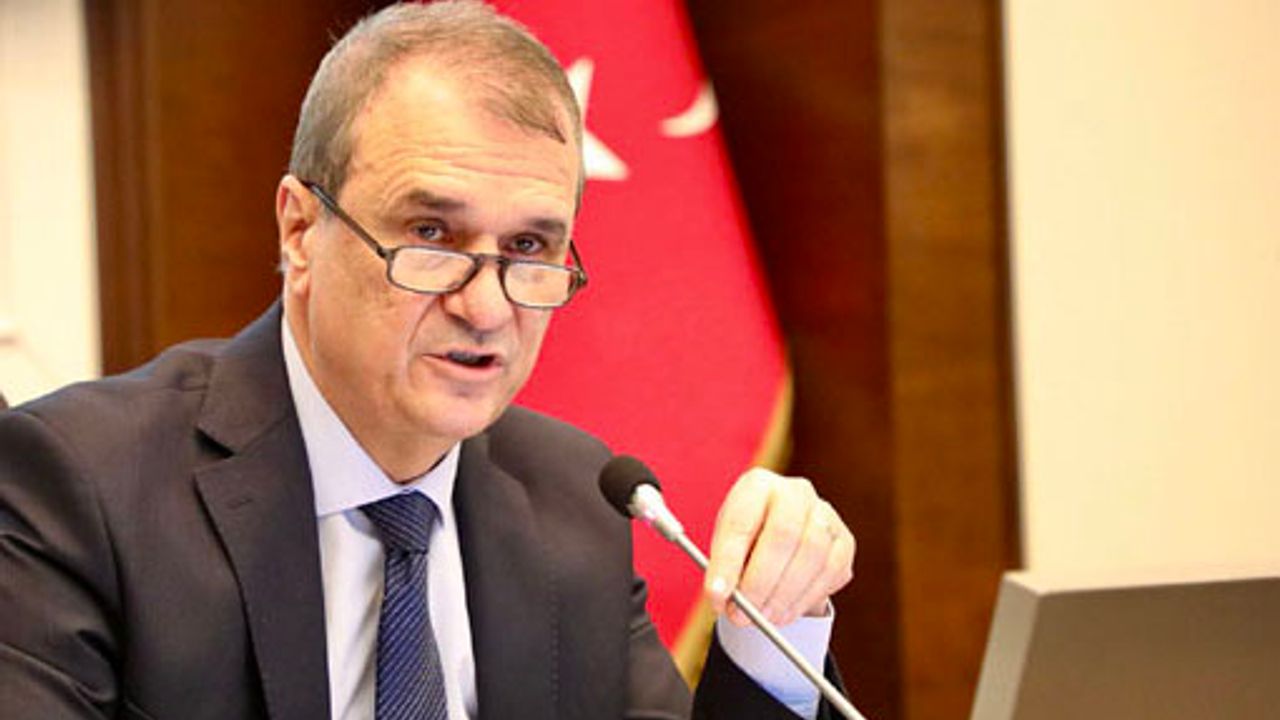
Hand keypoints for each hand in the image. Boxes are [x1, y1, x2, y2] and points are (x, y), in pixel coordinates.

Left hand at [703, 468, 854, 626]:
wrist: (779, 535)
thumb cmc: (748, 537)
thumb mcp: (726, 544)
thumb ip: (724, 568)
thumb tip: (724, 598)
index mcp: (757, 485)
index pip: (741, 522)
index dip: (728, 562)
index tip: (715, 594)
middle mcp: (795, 492)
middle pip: (783, 536)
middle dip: (760, 583)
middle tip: (741, 614)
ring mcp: (825, 515)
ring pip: (811, 556)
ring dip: (784, 595)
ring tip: (762, 617)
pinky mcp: (844, 541)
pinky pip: (831, 572)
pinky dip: (805, 598)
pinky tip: (785, 612)